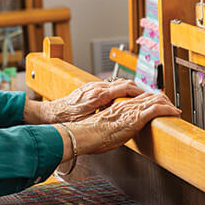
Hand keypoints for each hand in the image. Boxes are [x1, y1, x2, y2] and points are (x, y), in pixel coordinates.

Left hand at [24, 80, 143, 124]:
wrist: (52, 113)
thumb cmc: (67, 119)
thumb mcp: (87, 121)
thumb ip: (103, 118)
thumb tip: (118, 119)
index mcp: (98, 95)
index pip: (125, 88)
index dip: (140, 93)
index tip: (152, 98)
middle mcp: (97, 88)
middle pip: (125, 83)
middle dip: (140, 90)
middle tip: (152, 98)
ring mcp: (94, 87)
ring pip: (118, 84)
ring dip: (131, 90)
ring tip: (141, 99)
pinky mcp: (91, 89)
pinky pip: (111, 87)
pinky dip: (121, 92)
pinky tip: (124, 100)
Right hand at [67, 91, 180, 155]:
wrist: (85, 135)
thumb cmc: (91, 135)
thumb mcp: (104, 127)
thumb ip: (113, 126)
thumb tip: (116, 132)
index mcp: (119, 106)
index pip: (140, 98)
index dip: (152, 100)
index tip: (159, 104)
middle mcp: (127, 105)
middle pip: (150, 96)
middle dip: (164, 100)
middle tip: (172, 106)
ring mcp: (132, 110)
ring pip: (156, 100)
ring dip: (168, 104)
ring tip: (176, 110)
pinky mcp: (136, 117)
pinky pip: (157, 109)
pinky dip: (168, 110)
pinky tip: (175, 113)